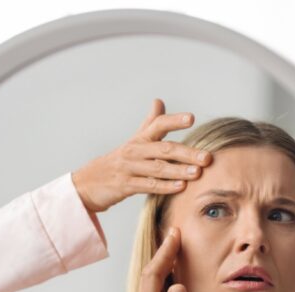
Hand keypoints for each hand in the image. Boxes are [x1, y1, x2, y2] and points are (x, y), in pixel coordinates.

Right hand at [71, 100, 211, 213]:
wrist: (87, 183)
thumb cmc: (117, 162)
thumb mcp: (133, 141)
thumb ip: (149, 123)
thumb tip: (159, 101)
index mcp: (139, 139)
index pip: (158, 125)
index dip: (174, 121)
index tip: (191, 119)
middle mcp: (134, 151)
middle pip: (163, 149)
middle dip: (187, 153)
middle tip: (207, 156)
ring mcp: (129, 168)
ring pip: (157, 168)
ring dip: (178, 170)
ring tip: (197, 172)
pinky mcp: (125, 186)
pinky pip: (148, 186)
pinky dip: (165, 187)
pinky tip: (180, 187)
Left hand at [128, 226, 197, 291]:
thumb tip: (177, 285)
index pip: (152, 275)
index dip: (164, 253)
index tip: (175, 235)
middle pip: (148, 275)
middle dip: (161, 253)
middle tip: (175, 233)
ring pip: (149, 283)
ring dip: (161, 264)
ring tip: (174, 246)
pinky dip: (161, 278)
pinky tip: (172, 272)